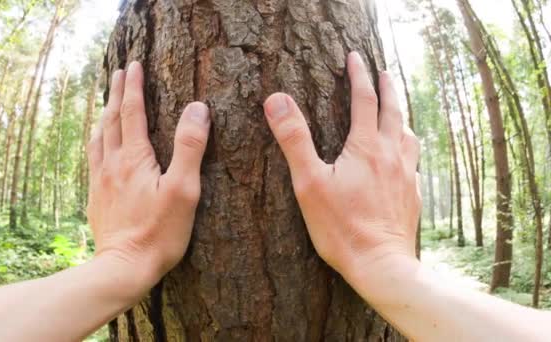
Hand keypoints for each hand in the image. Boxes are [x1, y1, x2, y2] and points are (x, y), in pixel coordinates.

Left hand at [86, 61, 210, 296]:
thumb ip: (190, 147)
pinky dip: (97, 140)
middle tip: (119, 72)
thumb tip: (197, 108)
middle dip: (117, 93)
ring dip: (105, 114)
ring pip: (99, 137)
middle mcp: (112, 164)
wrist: (123, 267)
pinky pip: (93, 158)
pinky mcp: (97, 197)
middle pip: (113, 119)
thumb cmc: (159, 232)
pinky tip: (99, 145)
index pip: (134, 112)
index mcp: (134, 158)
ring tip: (108, 102)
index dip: (135, 87)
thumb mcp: (183, 189)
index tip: (134, 65)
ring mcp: (101, 181)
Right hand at [263, 52, 420, 303]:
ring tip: (398, 108)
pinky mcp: (411, 194)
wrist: (380, 264)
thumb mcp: (309, 182)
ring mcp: (405, 175)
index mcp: (366, 147)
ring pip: (408, 133)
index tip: (356, 57)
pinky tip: (406, 154)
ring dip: (402, 114)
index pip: (364, 100)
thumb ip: (294, 139)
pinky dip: (409, 144)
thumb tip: (277, 100)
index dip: (359, 75)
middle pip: (393, 111)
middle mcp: (391, 155)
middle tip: (385, 71)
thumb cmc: (341, 226)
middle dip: (388, 88)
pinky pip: (414, 159)